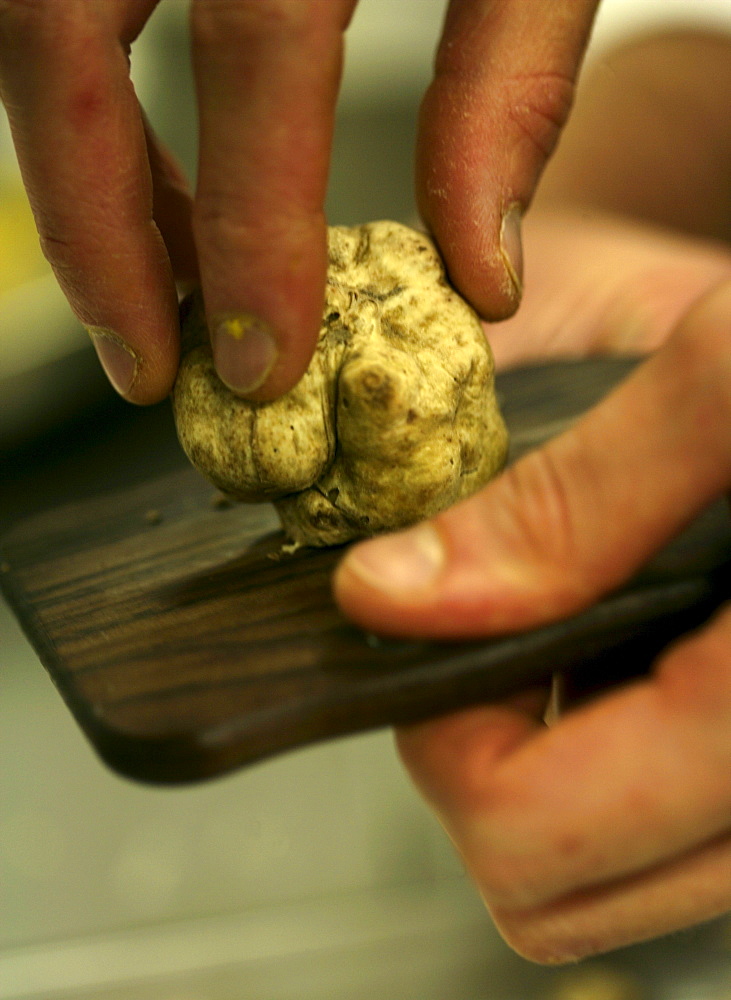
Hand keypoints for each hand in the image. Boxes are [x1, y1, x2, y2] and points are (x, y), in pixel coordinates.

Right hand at [0, 0, 597, 402]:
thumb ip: (511, 84)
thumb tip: (481, 274)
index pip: (253, 43)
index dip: (251, 225)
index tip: (261, 362)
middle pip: (59, 36)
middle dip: (97, 231)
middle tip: (148, 364)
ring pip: (29, 25)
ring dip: (86, 182)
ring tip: (161, 292)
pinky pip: (46, 7)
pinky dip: (88, 109)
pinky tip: (149, 181)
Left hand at [334, 212, 730, 961]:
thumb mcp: (727, 371)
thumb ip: (568, 499)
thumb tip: (388, 596)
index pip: (541, 833)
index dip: (443, 743)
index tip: (429, 632)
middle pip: (568, 888)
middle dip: (489, 768)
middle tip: (491, 631)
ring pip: (623, 878)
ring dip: (551, 775)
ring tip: (557, 630)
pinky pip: (678, 829)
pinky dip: (618, 763)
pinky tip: (625, 645)